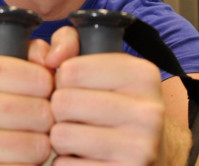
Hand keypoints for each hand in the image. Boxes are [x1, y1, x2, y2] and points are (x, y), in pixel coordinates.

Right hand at [0, 51, 53, 164]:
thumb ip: (29, 57)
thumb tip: (54, 58)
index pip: (40, 78)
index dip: (48, 92)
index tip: (36, 98)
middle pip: (43, 113)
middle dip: (45, 124)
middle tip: (29, 128)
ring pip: (38, 146)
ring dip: (38, 150)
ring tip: (20, 147)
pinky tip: (10, 163)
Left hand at [45, 26, 165, 164]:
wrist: (150, 153)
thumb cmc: (113, 103)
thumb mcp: (99, 65)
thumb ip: (68, 43)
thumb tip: (48, 56)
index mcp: (142, 74)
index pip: (70, 70)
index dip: (61, 79)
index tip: (75, 87)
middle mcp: (148, 111)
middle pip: (63, 102)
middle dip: (59, 110)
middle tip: (75, 115)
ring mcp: (140, 148)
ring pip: (61, 136)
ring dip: (60, 138)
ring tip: (79, 136)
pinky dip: (66, 163)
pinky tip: (84, 158)